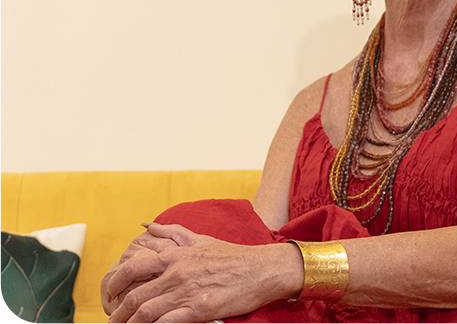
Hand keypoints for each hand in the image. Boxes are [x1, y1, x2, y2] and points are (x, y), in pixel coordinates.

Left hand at [104, 223, 302, 323]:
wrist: (262, 269)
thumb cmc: (233, 255)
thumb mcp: (201, 238)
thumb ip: (173, 232)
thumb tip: (147, 225)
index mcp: (176, 255)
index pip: (134, 266)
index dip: (116, 282)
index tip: (110, 292)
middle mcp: (177, 272)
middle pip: (135, 295)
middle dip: (118, 312)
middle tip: (112, 320)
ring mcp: (187, 292)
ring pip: (146, 313)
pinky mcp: (199, 309)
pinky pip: (167, 323)